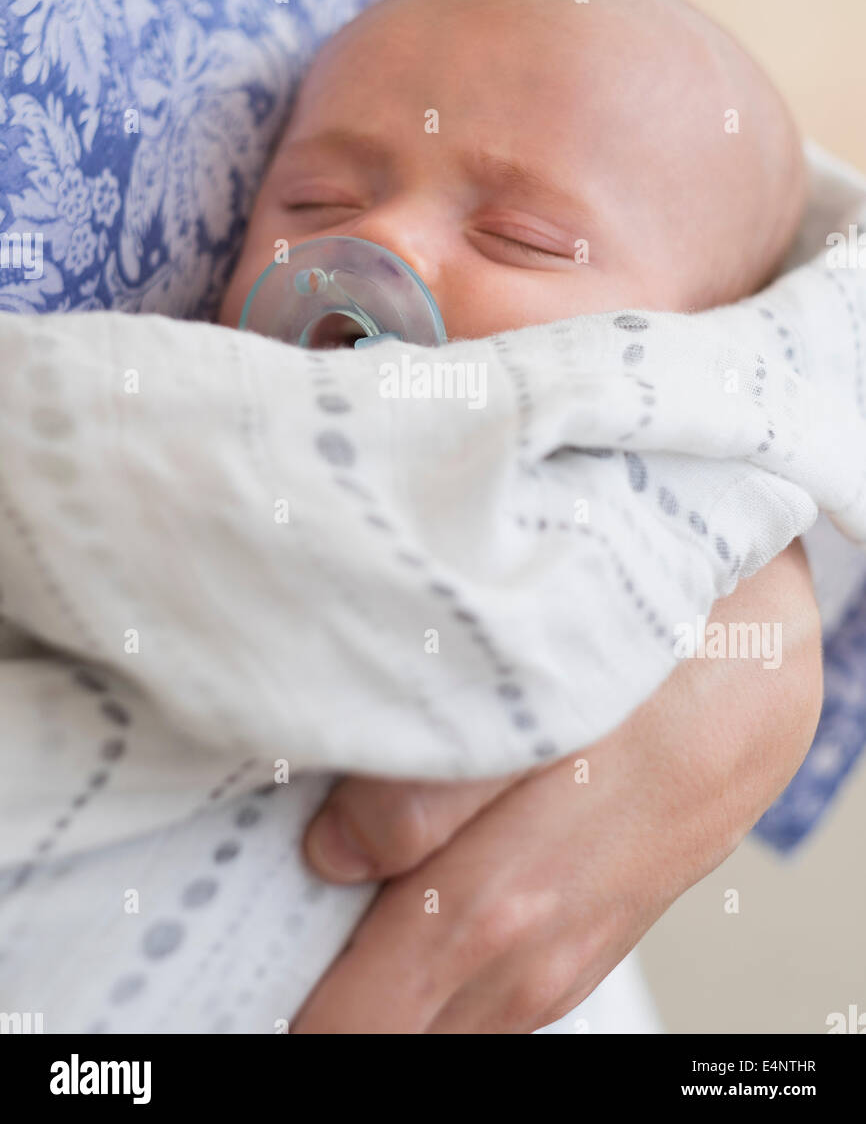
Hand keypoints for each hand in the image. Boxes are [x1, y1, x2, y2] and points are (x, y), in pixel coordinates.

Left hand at [293, 540, 821, 1032]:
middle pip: (380, 1026)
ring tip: (329, 903)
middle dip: (322, 984)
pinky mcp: (580, 943)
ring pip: (434, 1017)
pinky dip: (430, 969)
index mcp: (491, 909)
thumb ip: (422, 789)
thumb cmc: (653, 670)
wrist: (758, 674)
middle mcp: (523, 962)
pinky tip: (406, 904)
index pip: (347, 1022)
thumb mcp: (533, 705)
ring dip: (374, 977)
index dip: (286, 996)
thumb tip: (330, 852)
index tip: (245, 941)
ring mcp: (556, 963)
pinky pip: (485, 994)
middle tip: (274, 909)